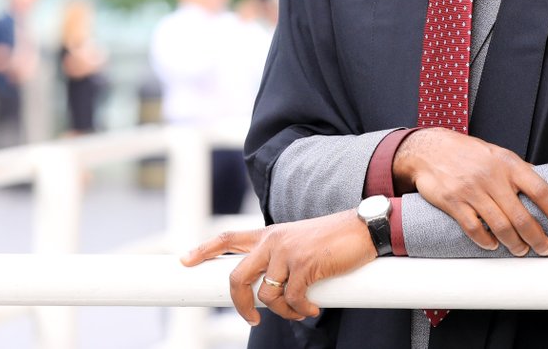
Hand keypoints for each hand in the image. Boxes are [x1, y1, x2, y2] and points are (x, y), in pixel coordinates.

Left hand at [181, 210, 375, 325]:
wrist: (363, 228)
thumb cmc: (334, 239)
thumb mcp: (299, 242)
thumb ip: (280, 258)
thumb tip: (269, 292)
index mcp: (269, 234)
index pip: (228, 238)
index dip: (204, 250)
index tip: (185, 260)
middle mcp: (273, 241)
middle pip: (237, 276)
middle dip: (240, 304)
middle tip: (251, 319)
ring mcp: (287, 252)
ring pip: (267, 296)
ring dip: (283, 312)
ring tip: (301, 310)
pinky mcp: (304, 265)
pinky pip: (292, 300)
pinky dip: (302, 311)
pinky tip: (313, 308)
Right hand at [392, 128, 547, 254]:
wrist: (429, 149)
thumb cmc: (466, 152)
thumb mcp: (497, 154)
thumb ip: (517, 171)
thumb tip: (541, 192)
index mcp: (508, 163)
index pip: (541, 190)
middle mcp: (492, 176)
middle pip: (522, 216)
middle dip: (537, 237)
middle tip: (544, 248)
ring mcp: (471, 190)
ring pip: (500, 226)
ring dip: (515, 243)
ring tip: (521, 250)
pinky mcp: (453, 202)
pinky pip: (474, 228)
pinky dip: (486, 241)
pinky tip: (492, 244)